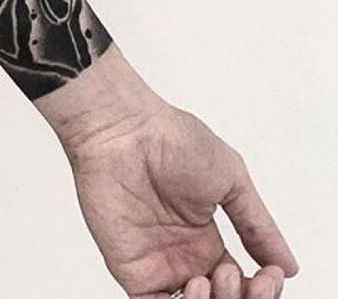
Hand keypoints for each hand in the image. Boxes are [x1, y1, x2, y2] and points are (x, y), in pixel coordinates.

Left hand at [34, 46, 298, 297]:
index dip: (259, 289)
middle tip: (248, 279)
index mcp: (202, 236)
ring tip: (218, 275)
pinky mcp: (129, 267)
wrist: (126, 129)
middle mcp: (179, 254)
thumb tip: (286, 265)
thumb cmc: (171, 139)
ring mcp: (155, 263)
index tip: (270, 274)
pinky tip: (198, 287)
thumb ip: (256, 225)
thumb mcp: (230, 180)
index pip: (238, 283)